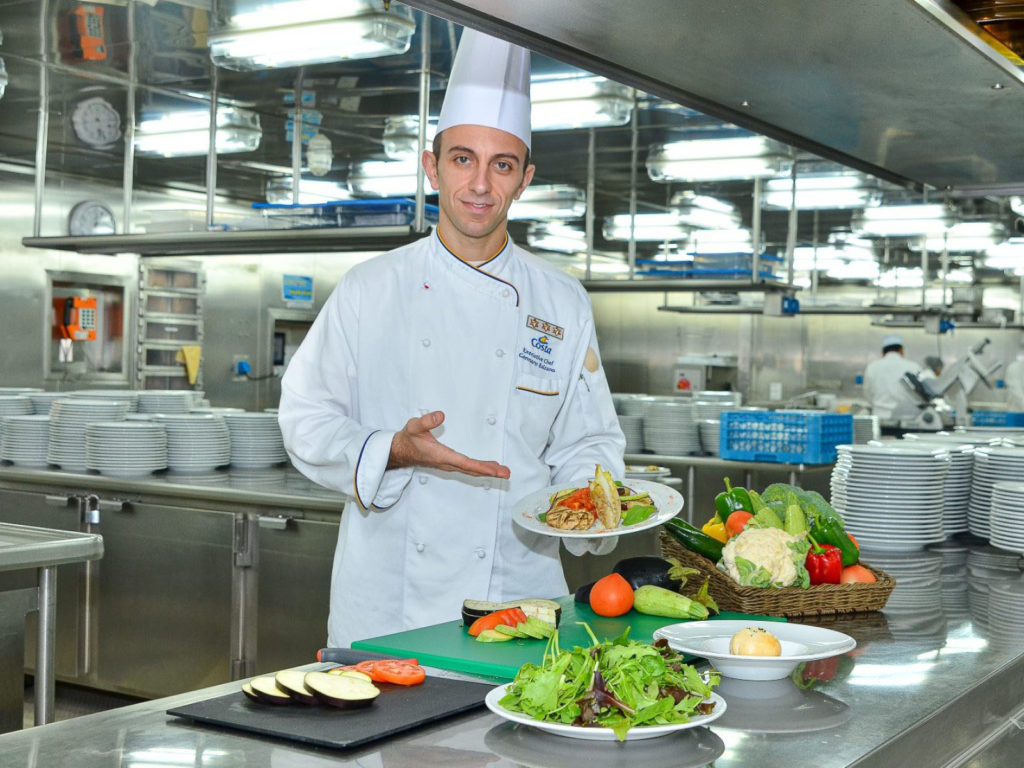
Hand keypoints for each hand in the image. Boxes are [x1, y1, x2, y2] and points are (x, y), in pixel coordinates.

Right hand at [387, 411, 510, 478]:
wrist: (399, 451)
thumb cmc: (408, 439)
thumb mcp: (414, 426)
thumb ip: (427, 421)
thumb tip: (441, 416)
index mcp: (441, 455)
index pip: (465, 462)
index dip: (481, 467)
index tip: (494, 470)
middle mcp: (446, 463)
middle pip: (471, 469)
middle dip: (489, 471)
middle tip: (505, 473)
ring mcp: (448, 465)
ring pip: (470, 470)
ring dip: (486, 471)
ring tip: (502, 471)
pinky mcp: (448, 463)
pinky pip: (467, 468)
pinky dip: (479, 469)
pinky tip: (487, 468)